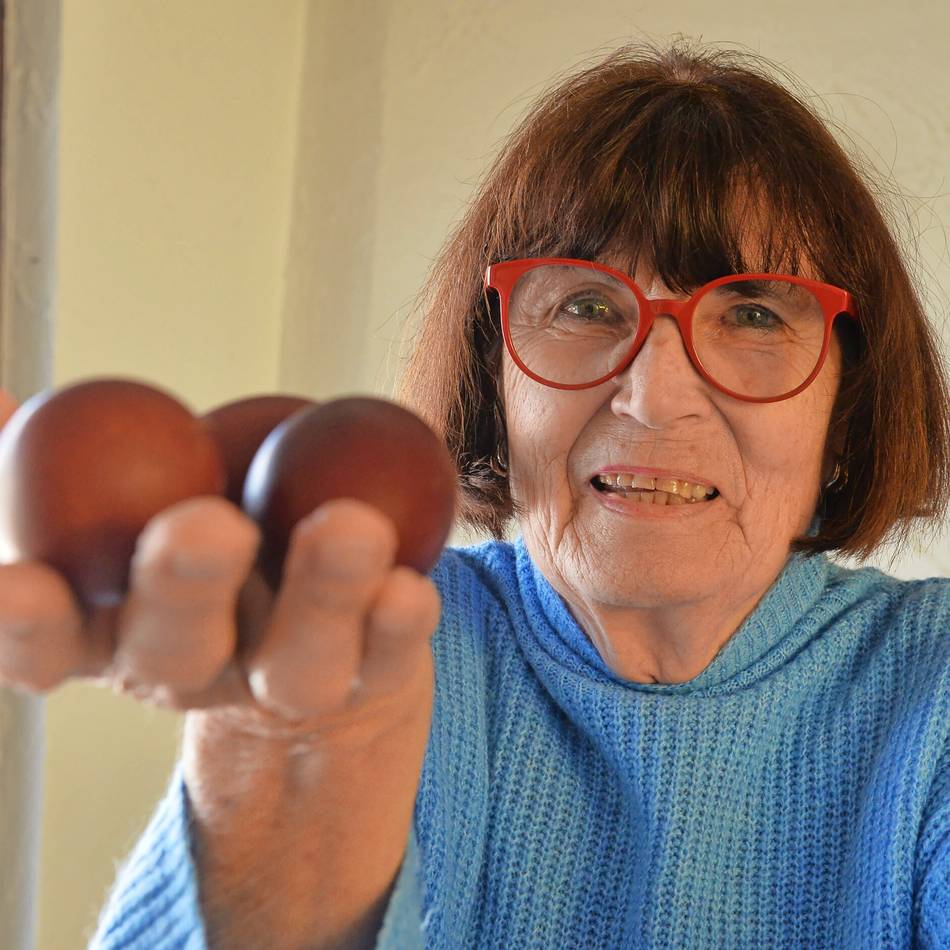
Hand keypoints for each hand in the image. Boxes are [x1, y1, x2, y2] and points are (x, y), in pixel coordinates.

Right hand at [0, 471, 440, 734]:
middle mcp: (194, 670)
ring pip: (298, 662)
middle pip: (177, 648)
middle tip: (207, 525)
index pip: (45, 642)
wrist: (316, 635)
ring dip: (323, 594)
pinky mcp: (372, 680)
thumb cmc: (210, 546)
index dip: (23, 620)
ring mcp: (284, 684)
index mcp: (112, 634)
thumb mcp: (131, 504)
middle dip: (187, 588)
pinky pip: (387, 656)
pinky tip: (410, 584)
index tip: (16, 580)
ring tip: (351, 526)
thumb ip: (60, 469)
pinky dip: (399, 623)